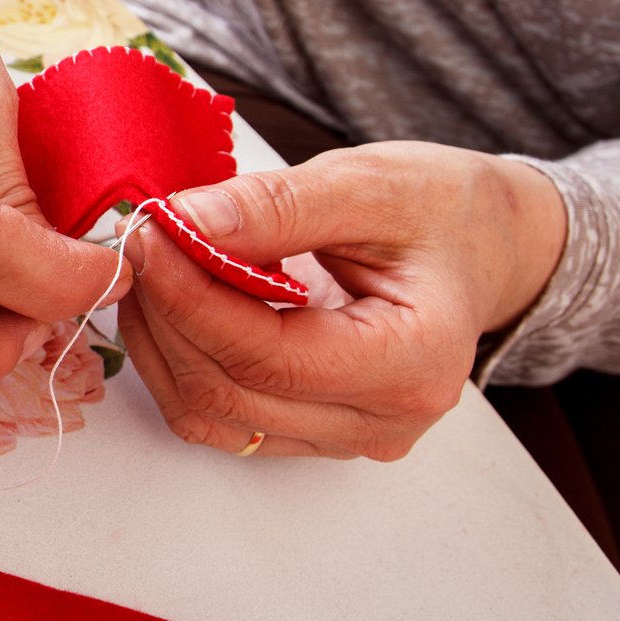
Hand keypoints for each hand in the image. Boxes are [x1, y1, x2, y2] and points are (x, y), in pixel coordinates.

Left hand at [119, 142, 566, 459]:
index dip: (189, 298)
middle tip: (137, 241)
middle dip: (166, 314)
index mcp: (415, 360)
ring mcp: (350, 436)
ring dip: (163, 343)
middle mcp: (385, 419)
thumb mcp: (367, 183)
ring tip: (150, 268)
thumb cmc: (441, 209)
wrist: (482, 244)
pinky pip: (224, 417)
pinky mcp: (317, 432)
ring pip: (215, 414)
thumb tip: (183, 224)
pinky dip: (182, 363)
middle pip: (232, 392)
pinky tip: (173, 305)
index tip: (147, 236)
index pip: (269, 357)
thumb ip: (275, 207)